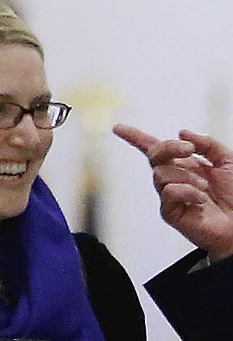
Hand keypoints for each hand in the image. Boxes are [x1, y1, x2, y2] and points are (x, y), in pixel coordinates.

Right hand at [113, 123, 232, 261]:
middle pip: (154, 155)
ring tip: (205, 188)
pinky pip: (169, 193)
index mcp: (185, 164)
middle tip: (188, 150)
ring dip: (186, 177)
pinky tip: (200, 200)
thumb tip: (183, 133)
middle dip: (169, 147)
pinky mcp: (170, 212)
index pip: (155, 148)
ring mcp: (170, 195)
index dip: (134, 136)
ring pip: (161, 174)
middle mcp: (174, 178)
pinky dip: (188, 192)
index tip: (118, 128)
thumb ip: (208, 144)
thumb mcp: (229, 160)